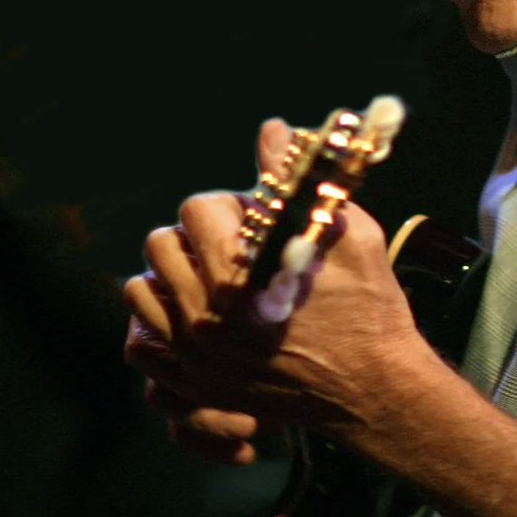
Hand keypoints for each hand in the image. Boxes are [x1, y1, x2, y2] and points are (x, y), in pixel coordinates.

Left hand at [124, 118, 425, 441]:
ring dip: (173, 274)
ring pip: (141, 290)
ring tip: (213, 277)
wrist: (376, 387)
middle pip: (161, 244)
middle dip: (198, 234)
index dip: (230, 204)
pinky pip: (143, 344)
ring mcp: (197, 356)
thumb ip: (299, 178)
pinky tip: (198, 313)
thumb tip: (272, 129)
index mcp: (240, 274)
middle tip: (235, 244)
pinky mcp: (198, 384)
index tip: (257, 218)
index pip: (196, 209)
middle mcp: (207, 317)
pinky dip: (163, 320)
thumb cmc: (369, 302)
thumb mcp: (344, 229)